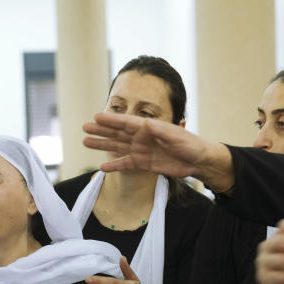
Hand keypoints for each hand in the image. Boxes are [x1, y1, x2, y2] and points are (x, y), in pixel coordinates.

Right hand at [82, 112, 235, 190]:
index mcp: (149, 128)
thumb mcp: (177, 136)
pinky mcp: (144, 164)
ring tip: (86, 142)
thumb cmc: (191, 145)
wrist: (198, 161)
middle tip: (85, 128)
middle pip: (117, 133)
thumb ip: (161, 131)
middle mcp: (142, 137)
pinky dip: (115, 166)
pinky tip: (102, 167)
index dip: (111, 120)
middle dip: (101, 131)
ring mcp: (141, 150)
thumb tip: (147, 125)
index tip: (96, 117)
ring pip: (118, 147)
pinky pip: (126, 164)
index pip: (126, 122)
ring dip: (102, 145)